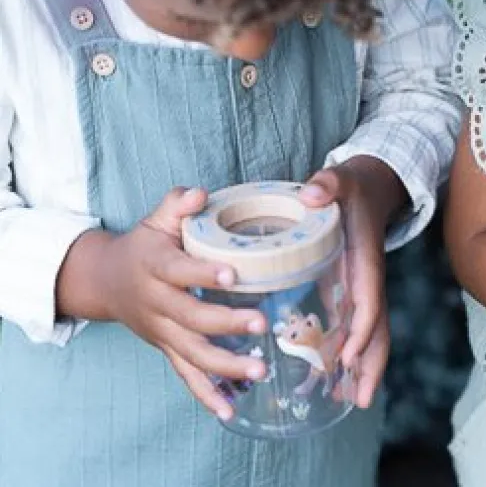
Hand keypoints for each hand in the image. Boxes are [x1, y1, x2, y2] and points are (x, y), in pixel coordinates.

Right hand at [66, 188, 268, 418]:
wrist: (106, 280)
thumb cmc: (145, 244)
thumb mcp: (156, 218)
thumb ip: (177, 203)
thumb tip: (199, 193)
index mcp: (156, 266)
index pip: (179, 271)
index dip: (203, 273)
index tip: (232, 274)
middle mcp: (157, 303)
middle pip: (191, 318)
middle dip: (226, 323)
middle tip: (262, 323)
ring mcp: (161, 331)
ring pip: (192, 353)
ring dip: (225, 365)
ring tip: (259, 370)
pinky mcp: (167, 348)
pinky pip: (186, 375)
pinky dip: (206, 394)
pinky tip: (230, 410)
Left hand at [299, 157, 405, 408]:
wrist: (370, 186)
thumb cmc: (352, 187)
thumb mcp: (341, 180)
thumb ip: (328, 183)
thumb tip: (311, 193)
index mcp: (365, 260)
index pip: (370, 300)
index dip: (363, 329)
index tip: (351, 356)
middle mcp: (366, 281)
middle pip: (377, 329)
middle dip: (373, 364)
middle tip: (362, 401)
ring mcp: (359, 289)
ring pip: (367, 335)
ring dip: (361, 368)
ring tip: (342, 401)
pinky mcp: (347, 290)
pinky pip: (350, 328)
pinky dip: (344, 355)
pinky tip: (326, 379)